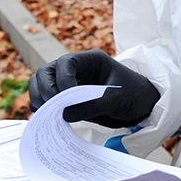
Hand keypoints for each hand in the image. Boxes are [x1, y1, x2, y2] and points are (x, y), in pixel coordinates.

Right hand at [28, 50, 159, 127]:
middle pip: (46, 72)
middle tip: (51, 107)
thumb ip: (92, 105)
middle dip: (45, 88)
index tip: (68, 96)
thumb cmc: (134, 94)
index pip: (66, 63)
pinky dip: (43, 109)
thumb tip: (63, 114)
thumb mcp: (117, 98)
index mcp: (90, 60)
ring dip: (39, 98)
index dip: (62, 79)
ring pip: (42, 85)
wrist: (141, 106)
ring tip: (45, 114)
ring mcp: (69, 84)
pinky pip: (47, 101)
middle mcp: (76, 70)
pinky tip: (47, 120)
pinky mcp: (67, 100)